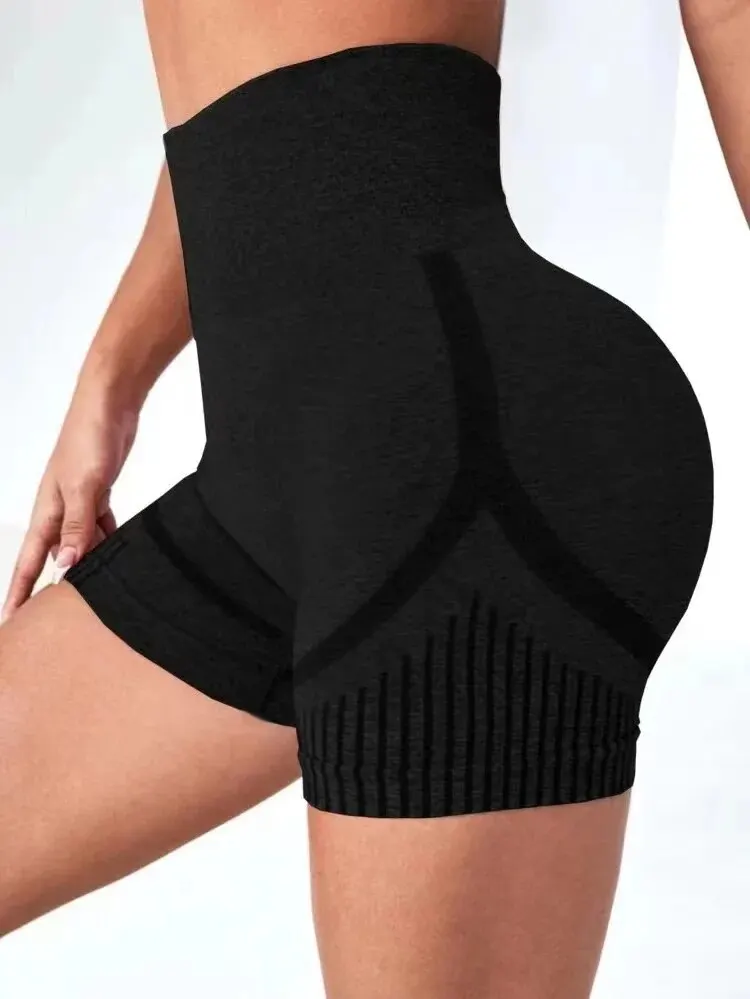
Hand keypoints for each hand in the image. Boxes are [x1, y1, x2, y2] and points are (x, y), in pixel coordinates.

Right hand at [1, 386, 139, 621]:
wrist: (110, 406)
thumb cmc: (89, 438)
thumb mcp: (85, 486)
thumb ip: (77, 526)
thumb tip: (65, 565)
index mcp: (46, 513)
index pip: (28, 562)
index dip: (19, 591)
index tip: (10, 620)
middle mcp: (58, 512)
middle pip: (52, 559)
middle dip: (53, 586)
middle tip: (58, 620)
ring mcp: (79, 503)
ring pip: (80, 545)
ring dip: (87, 563)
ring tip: (96, 594)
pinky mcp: (98, 494)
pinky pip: (99, 527)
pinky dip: (106, 540)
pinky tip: (117, 553)